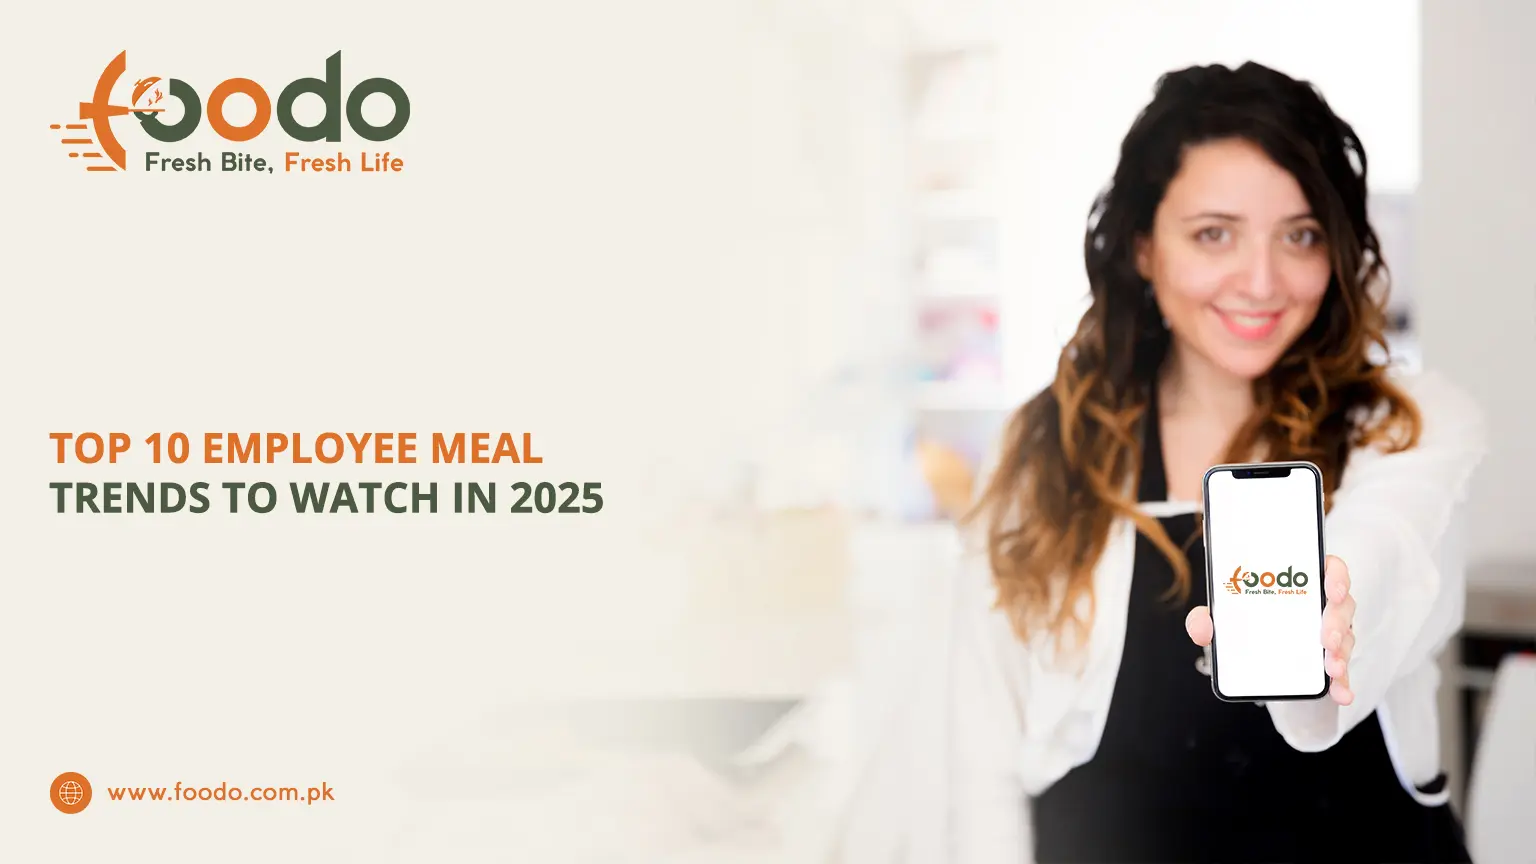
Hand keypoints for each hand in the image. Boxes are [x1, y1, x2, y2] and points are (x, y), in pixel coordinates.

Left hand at [1185, 554, 1355, 705]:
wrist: (1249, 653)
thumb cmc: (1242, 620)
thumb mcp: (1220, 618)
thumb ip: (1204, 618)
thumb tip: (1201, 629)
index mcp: (1298, 582)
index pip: (1328, 567)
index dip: (1336, 575)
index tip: (1331, 590)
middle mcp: (1319, 604)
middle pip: (1340, 605)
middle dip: (1337, 623)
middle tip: (1327, 640)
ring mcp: (1329, 630)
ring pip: (1345, 637)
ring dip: (1342, 653)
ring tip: (1331, 668)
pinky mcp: (1328, 658)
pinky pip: (1340, 668)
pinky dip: (1342, 682)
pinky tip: (1341, 693)